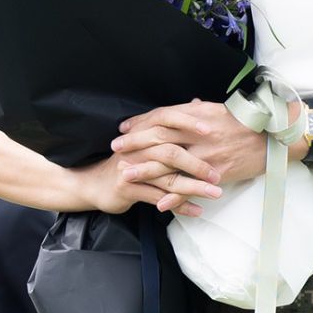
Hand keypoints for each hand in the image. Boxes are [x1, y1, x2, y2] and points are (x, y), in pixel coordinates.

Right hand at [78, 108, 225, 216]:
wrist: (94, 183)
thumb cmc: (128, 160)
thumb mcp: (147, 140)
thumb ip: (174, 123)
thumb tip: (197, 103)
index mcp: (144, 132)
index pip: (167, 120)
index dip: (189, 123)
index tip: (211, 130)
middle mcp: (138, 148)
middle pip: (171, 152)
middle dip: (197, 164)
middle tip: (217, 173)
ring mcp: (133, 169)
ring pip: (168, 179)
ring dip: (193, 188)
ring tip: (214, 193)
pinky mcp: (128, 189)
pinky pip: (158, 198)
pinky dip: (179, 205)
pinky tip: (196, 210)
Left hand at [114, 99, 267, 209]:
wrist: (272, 138)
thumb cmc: (247, 121)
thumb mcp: (221, 110)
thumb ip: (199, 111)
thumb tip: (186, 107)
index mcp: (199, 115)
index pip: (163, 116)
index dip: (142, 122)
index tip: (125, 128)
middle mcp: (199, 133)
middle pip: (159, 137)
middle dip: (135, 144)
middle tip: (116, 149)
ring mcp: (206, 155)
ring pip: (169, 163)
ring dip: (145, 170)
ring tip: (125, 175)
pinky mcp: (215, 174)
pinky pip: (190, 186)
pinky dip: (174, 197)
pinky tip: (158, 204)